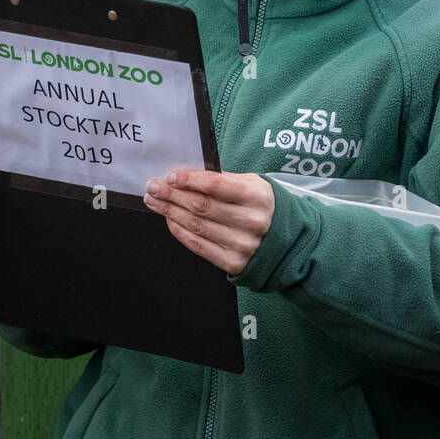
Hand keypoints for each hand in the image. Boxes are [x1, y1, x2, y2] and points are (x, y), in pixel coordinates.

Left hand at [143, 169, 274, 275]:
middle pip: (202, 206)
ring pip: (197, 225)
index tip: (171, 176)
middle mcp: (251, 221)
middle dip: (173, 195)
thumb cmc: (261, 206)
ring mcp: (242, 244)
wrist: (284, 241)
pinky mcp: (233, 262)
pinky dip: (180, 232)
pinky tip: (170, 220)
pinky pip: (199, 245)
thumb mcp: (252, 184)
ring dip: (171, 212)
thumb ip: (224, 179)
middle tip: (154, 187)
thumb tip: (187, 177)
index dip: (190, 180)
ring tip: (156, 202)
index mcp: (257, 196)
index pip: (216, 185)